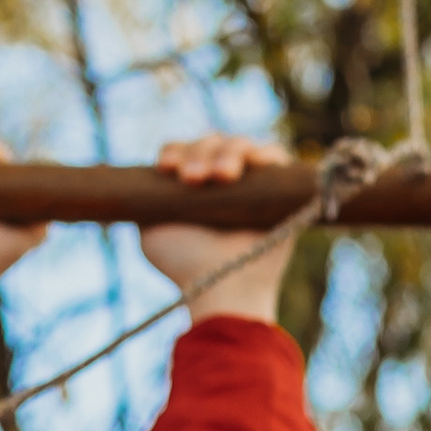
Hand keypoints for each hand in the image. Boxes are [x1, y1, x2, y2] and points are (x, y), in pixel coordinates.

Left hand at [140, 133, 300, 325]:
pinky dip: (267, 154)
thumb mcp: (151, 230)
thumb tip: (150, 174)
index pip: (182, 151)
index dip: (176, 152)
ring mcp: (252, 184)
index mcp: (190, 187)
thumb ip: (148, 199)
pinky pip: (277, 156)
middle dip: (200, 154)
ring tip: (224, 177)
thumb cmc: (185, 266)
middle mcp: (221, 182)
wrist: (225, 288)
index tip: (168, 169)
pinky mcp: (281, 189)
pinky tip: (256, 162)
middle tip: (195, 180)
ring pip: (240, 145)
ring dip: (229, 153)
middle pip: (210, 142)